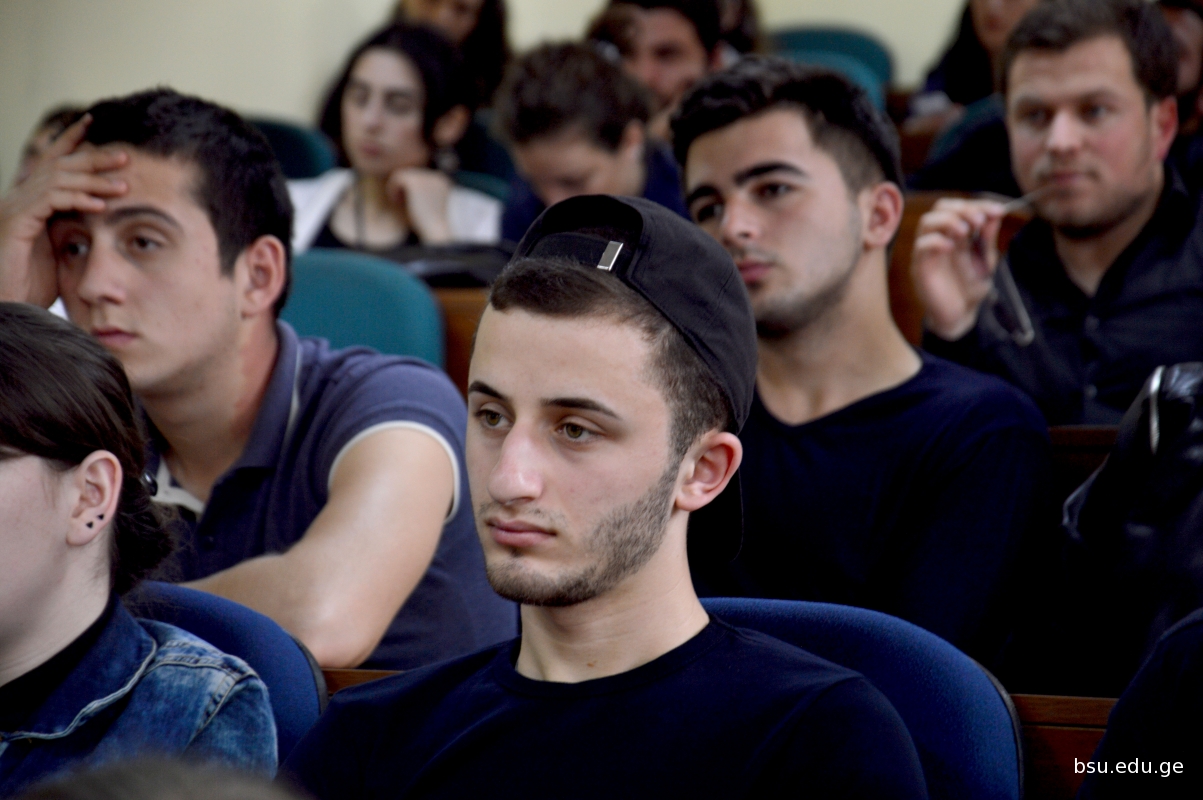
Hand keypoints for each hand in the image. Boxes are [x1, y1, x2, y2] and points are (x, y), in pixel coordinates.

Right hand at [0, 115, 128, 306]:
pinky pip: (47, 202)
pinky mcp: (14, 224)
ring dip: (92, 180)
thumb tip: (101, 210)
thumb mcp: (61, 249)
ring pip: (56, 180)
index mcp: (31, 201)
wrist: (11, 309)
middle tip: (125, 157)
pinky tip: (99, 206)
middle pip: (59, 166)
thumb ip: (75, 226)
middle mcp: (19, 199)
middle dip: (92, 158)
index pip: (53, 162)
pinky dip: (75, 200)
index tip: (95, 123)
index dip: (72, 141)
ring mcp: (14, 209)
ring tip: (122, 185)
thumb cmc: (35, 284)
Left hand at [386, 168, 452, 244]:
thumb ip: (420, 194)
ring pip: (404, 175)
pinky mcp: (415, 182)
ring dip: (397, 188)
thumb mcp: (427, 206)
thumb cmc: (429, 224)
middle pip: (412, 174)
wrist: (435, 230)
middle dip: (403, 188)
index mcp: (442, 182)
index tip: (407, 202)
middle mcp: (436, 176)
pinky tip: (396, 201)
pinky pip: (397, 177)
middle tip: (400, 203)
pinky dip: (393, 188)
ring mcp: (426, 177)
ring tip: (398, 202)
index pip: (420, 177)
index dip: (410, 189)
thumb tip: (404, 185)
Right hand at [911, 197, 1006, 340]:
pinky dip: (936, 241)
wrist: (961, 315)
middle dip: (962, 209)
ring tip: (966, 230)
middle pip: (941, 208)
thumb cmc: (970, 287)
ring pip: (927, 221)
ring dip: (948, 220)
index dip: (979, 205)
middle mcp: (940, 237)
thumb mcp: (985, 259)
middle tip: (979, 221)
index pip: (960, 207)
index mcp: (956, 233)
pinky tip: (951, 247)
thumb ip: (987, 237)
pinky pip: (921, 246)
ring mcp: (928, 251)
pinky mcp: (920, 266)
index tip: (998, 211)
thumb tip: (996, 212)